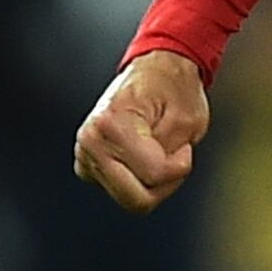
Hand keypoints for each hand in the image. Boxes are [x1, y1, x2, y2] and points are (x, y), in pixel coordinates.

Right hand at [73, 50, 210, 212]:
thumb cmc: (174, 90)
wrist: (154, 70)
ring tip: (159, 150)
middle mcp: (90, 141)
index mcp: (111, 124)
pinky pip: (124, 192)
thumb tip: (153, 180)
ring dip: (154, 182)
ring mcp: (84, 155)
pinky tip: (145, 155)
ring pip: (131, 200)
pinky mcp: (86, 167)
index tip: (184, 144)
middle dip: (165, 183)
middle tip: (174, 154)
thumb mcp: (188, 122)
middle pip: (136, 201)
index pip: (153, 175)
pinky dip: (141, 180)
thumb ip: (171, 156)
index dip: (180, 166)